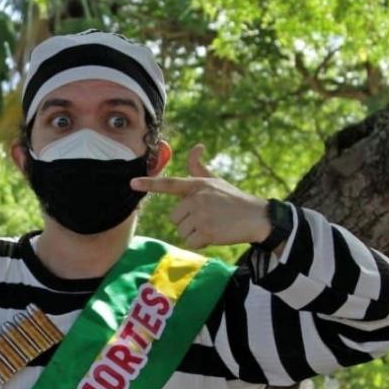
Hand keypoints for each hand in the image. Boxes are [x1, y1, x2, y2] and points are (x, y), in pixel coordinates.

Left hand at [130, 144, 269, 248]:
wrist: (257, 217)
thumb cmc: (233, 199)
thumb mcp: (215, 181)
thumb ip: (199, 168)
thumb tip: (196, 146)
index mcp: (197, 185)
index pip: (169, 183)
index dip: (149, 184)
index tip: (132, 184)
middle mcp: (197, 198)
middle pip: (174, 217)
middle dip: (187, 222)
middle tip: (207, 218)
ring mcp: (201, 215)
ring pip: (182, 231)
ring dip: (194, 233)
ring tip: (212, 225)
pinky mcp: (206, 232)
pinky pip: (190, 242)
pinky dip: (200, 243)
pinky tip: (214, 235)